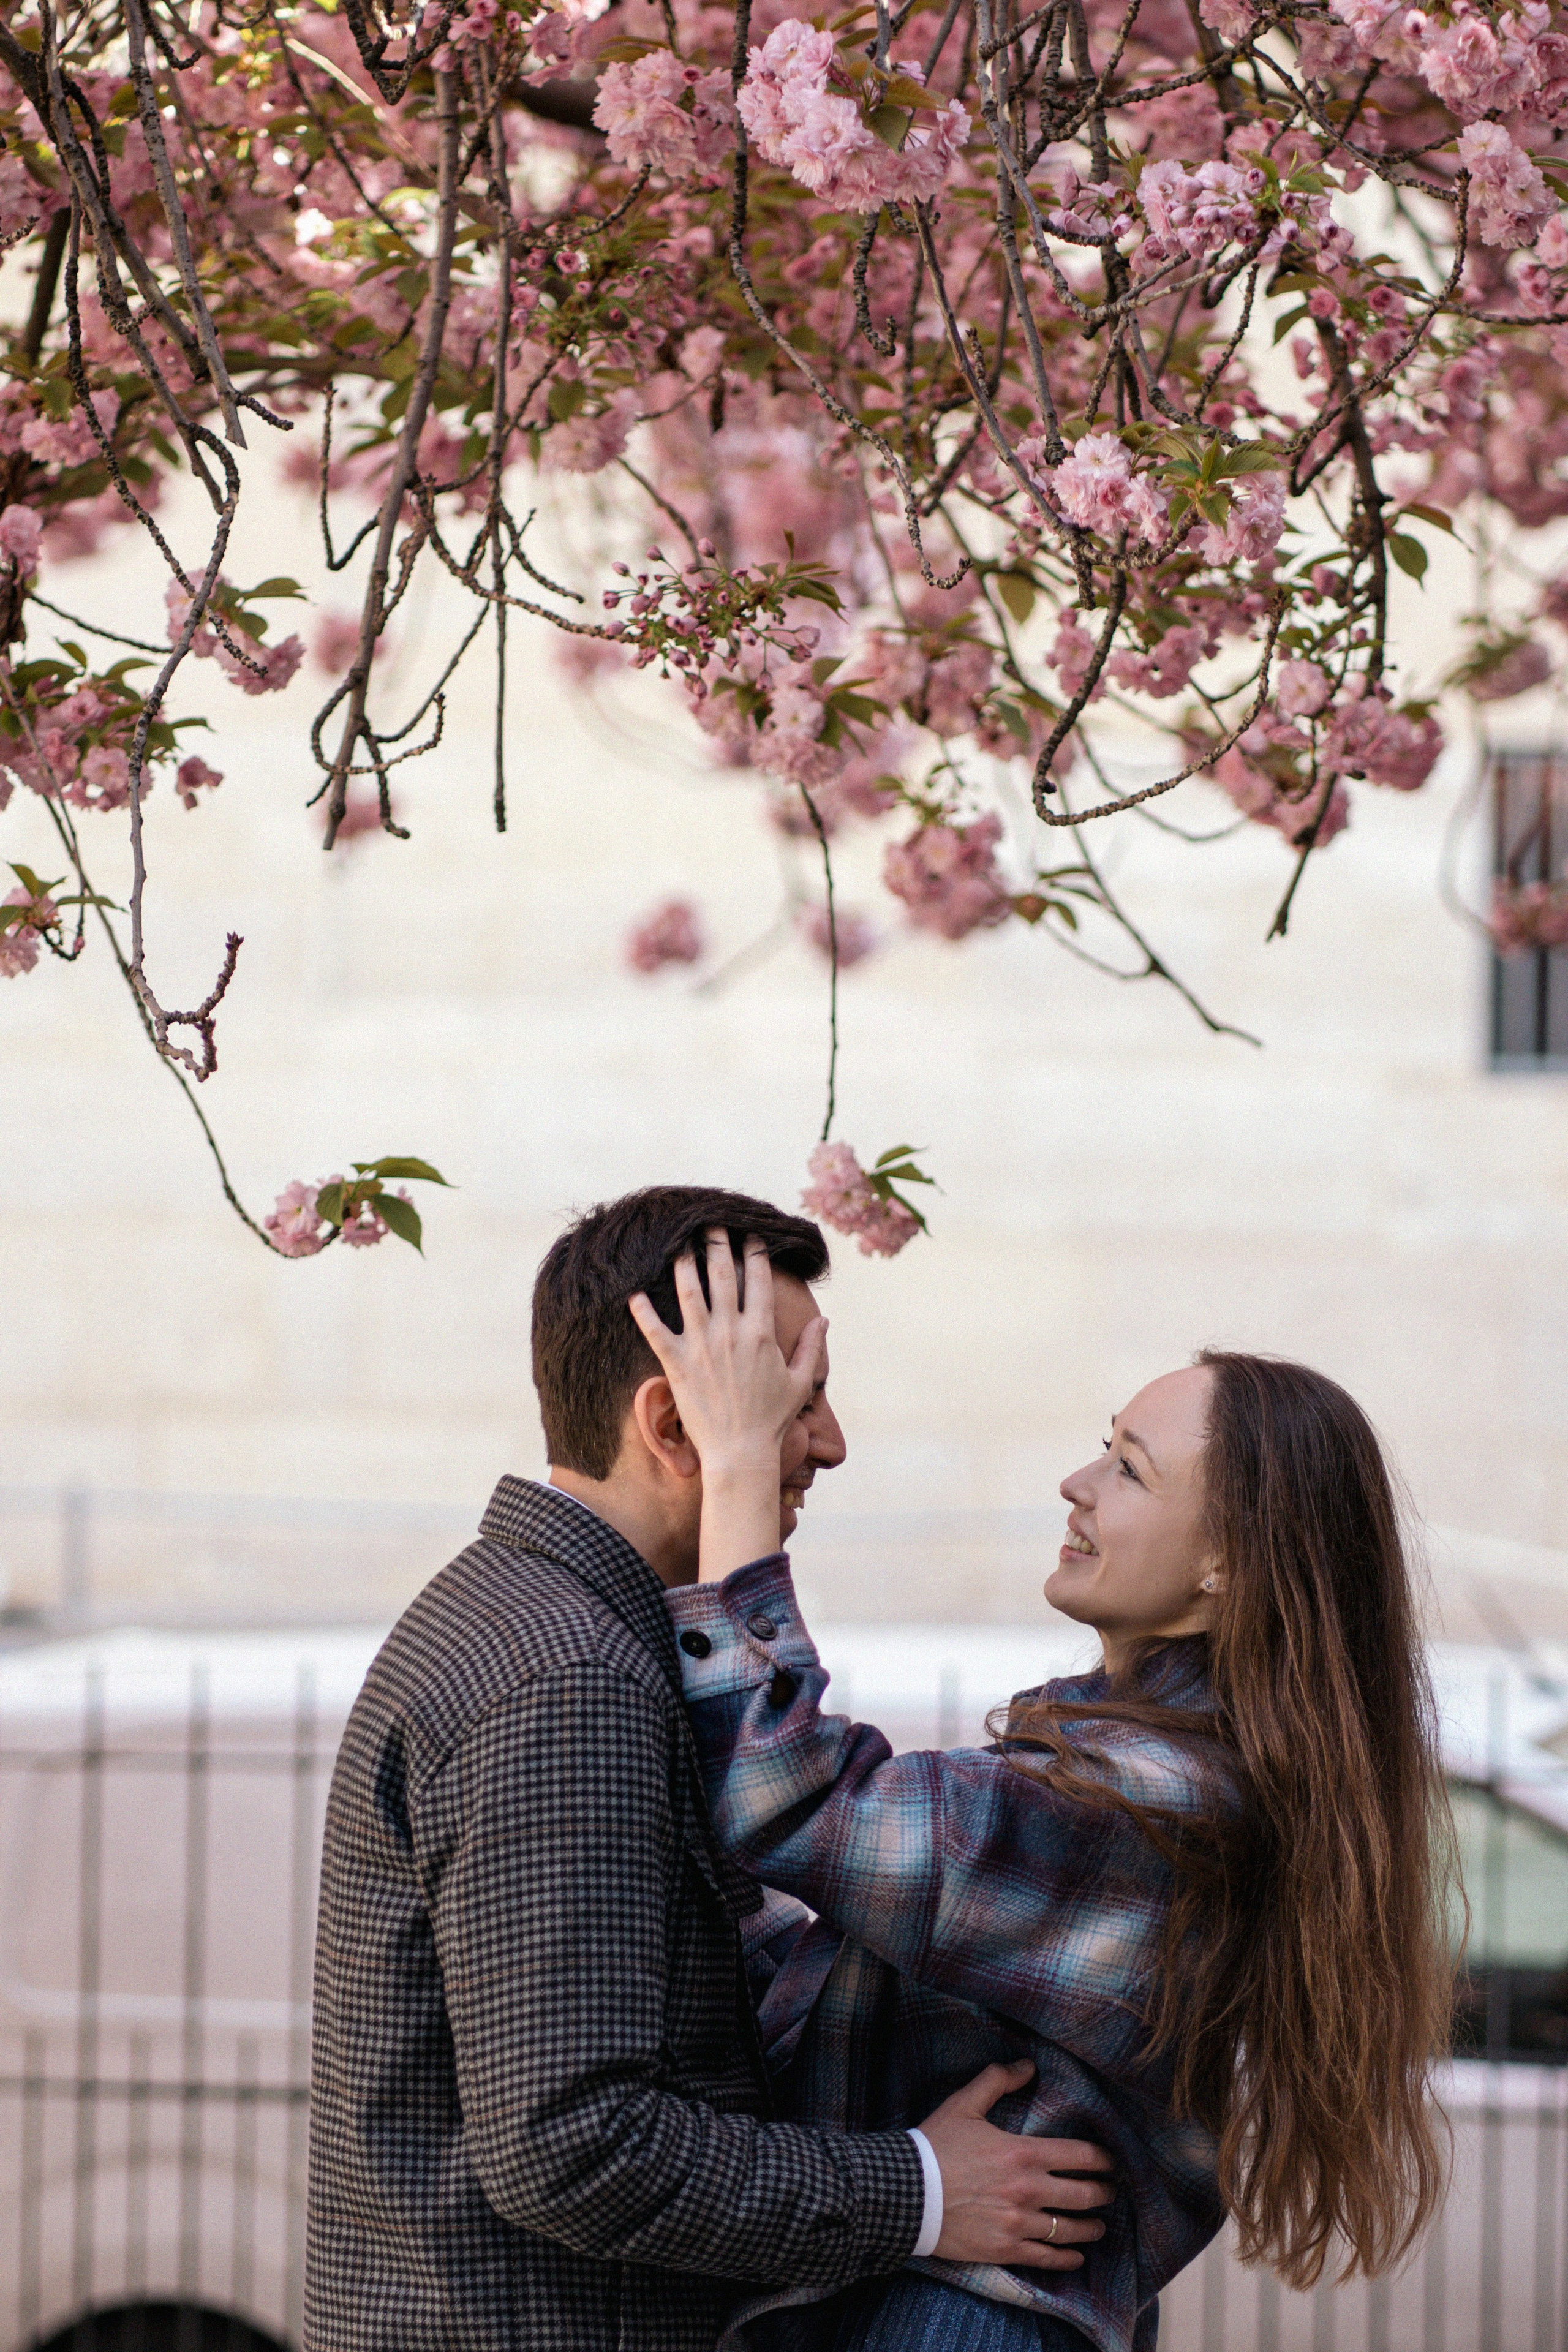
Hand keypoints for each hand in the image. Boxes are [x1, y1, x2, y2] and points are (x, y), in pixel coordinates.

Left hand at [629, 1233, 825, 1579]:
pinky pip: (654, 1330)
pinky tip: (632, 1292)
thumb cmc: (771, 1419)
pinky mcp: (676, 1363)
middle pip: (721, 1275)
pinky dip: (641, 1310)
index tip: (749, 1235)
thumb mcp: (800, 1382)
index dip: (754, 1253)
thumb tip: (825, 1320)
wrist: (740, 1452)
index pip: (758, 1280)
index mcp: (761, 1332)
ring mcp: (701, 1346)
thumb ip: (812, 1347)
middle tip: (710, 1224)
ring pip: (687, 1291)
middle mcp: (730, 1332)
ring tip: (676, 1244)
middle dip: (716, 1244)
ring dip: (681, 1263)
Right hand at [917, 2060, 1114, 2269]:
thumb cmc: (935, 2146)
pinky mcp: (1006, 2249)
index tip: (1111, 2162)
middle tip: (1110, 2192)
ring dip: (1090, 2228)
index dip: (1102, 2159)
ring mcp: (1019, 2223)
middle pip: (1083, 2195)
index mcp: (1022, 2153)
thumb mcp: (964, 2104)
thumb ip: (996, 2081)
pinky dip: (1066, 2257)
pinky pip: (1046, 2257)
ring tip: (1099, 2226)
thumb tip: (1027, 2066)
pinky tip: (1076, 2256)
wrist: (907, 2193)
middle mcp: (1028, 2190)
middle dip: (1102, 2193)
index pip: (1079, 2156)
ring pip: (1069, 2229)